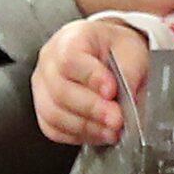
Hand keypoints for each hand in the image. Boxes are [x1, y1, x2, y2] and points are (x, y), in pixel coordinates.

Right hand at [33, 17, 150, 144]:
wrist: (111, 54)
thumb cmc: (117, 49)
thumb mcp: (131, 51)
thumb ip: (129, 74)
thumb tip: (127, 102)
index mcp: (70, 38)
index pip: (70, 59)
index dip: (91, 78)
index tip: (112, 91)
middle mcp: (49, 62)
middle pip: (60, 91)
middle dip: (92, 109)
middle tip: (116, 119)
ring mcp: (42, 87)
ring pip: (53, 114)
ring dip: (86, 127)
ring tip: (112, 131)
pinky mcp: (44, 110)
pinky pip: (53, 129)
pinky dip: (78, 135)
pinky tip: (99, 133)